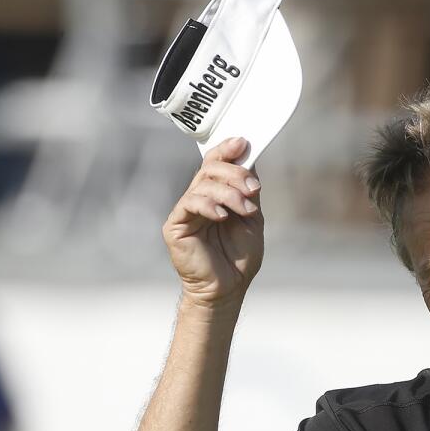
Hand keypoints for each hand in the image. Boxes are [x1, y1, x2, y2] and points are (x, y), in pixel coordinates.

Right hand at [162, 137, 263, 308]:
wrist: (228, 288)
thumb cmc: (239, 256)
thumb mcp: (252, 217)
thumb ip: (248, 190)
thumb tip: (249, 157)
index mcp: (216, 194)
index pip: (215, 162)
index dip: (227, 149)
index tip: (243, 142)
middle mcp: (198, 198)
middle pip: (210, 168)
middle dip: (235, 173)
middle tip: (254, 188)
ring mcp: (185, 210)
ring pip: (203, 184)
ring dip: (230, 193)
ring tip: (246, 211)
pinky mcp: (176, 224)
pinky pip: (190, 203)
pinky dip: (209, 205)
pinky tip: (223, 216)